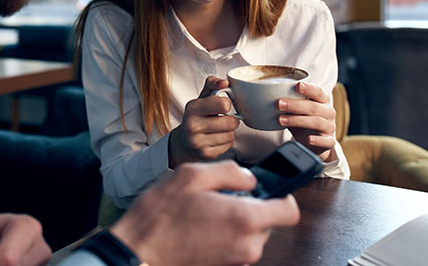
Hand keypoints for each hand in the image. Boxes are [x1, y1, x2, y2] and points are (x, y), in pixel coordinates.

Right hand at [109, 161, 299, 265]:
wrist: (138, 251)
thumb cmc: (161, 216)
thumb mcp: (192, 175)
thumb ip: (229, 171)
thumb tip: (249, 178)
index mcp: (245, 219)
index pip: (289, 211)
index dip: (283, 195)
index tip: (271, 187)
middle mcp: (247, 245)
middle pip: (268, 221)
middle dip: (251, 205)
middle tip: (222, 194)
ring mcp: (236, 261)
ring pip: (250, 233)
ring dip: (236, 219)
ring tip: (205, 210)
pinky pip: (235, 245)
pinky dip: (225, 233)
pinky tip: (200, 225)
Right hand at [168, 76, 239, 167]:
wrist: (184, 141)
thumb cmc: (197, 116)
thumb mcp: (201, 98)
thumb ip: (212, 84)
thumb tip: (224, 82)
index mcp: (192, 108)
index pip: (224, 104)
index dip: (226, 104)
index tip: (221, 106)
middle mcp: (192, 126)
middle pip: (231, 122)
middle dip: (230, 120)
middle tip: (222, 119)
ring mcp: (198, 142)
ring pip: (231, 135)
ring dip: (228, 132)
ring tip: (218, 130)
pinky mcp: (205, 154)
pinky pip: (228, 146)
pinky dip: (226, 142)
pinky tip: (216, 139)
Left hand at [277, 81, 336, 161]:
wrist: (314, 140)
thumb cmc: (304, 119)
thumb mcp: (296, 109)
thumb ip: (286, 101)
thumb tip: (259, 94)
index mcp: (322, 100)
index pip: (318, 92)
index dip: (309, 88)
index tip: (297, 85)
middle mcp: (328, 112)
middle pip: (314, 107)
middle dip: (295, 105)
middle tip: (279, 104)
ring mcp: (329, 127)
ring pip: (317, 122)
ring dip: (298, 120)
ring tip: (281, 120)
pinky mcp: (328, 141)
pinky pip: (326, 141)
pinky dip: (317, 140)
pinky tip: (308, 139)